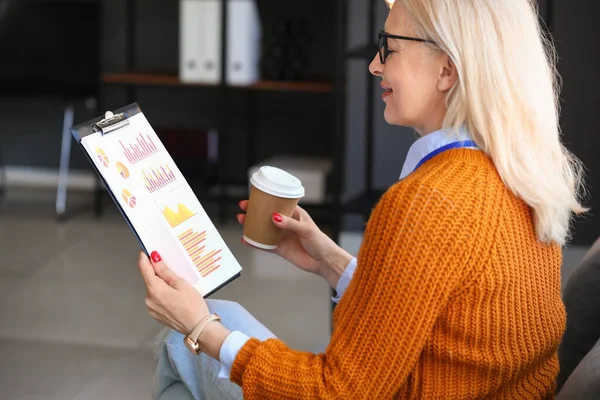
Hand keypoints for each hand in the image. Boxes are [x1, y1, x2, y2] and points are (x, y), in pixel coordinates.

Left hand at [137, 250, 208, 334]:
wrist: (198, 328)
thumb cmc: (193, 305)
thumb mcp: (181, 284)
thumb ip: (165, 271)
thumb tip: (154, 259)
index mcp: (154, 289)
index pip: (144, 268)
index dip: (145, 257)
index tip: (148, 250)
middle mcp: (148, 299)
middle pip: (149, 279)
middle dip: (157, 272)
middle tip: (171, 268)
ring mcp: (151, 308)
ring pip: (153, 289)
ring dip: (161, 284)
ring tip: (177, 285)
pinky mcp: (156, 314)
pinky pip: (156, 299)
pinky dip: (163, 294)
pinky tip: (175, 296)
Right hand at [237, 200, 352, 286]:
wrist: (323, 261)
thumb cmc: (320, 241)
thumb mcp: (306, 229)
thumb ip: (290, 224)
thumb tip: (275, 218)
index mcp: (294, 214)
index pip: (277, 204)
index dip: (265, 200)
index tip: (254, 198)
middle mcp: (287, 224)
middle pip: (267, 215)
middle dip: (254, 211)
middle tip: (243, 207)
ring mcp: (282, 236)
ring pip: (263, 229)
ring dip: (252, 225)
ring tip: (241, 220)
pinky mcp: (280, 248)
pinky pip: (264, 244)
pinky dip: (255, 242)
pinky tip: (246, 239)